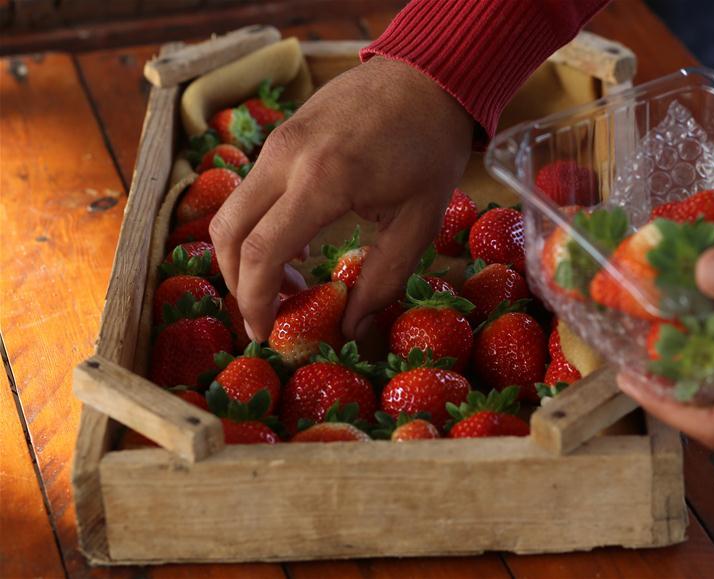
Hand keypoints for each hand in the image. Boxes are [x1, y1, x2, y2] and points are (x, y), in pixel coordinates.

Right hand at [211, 57, 473, 341]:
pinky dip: (257, 226)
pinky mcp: (281, 135)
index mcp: (322, 181)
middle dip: (238, 285)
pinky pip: (251, 190)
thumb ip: (383, 279)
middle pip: (227, 233)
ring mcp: (277, 141)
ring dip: (246, 255)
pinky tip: (293, 246)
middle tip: (269, 315)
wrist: (428, 74)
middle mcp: (285, 158)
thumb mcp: (420, 221)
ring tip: (289, 285)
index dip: (255, 302)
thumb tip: (352, 329)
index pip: (261, 253)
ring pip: (232, 209)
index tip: (265, 334)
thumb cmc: (431, 148)